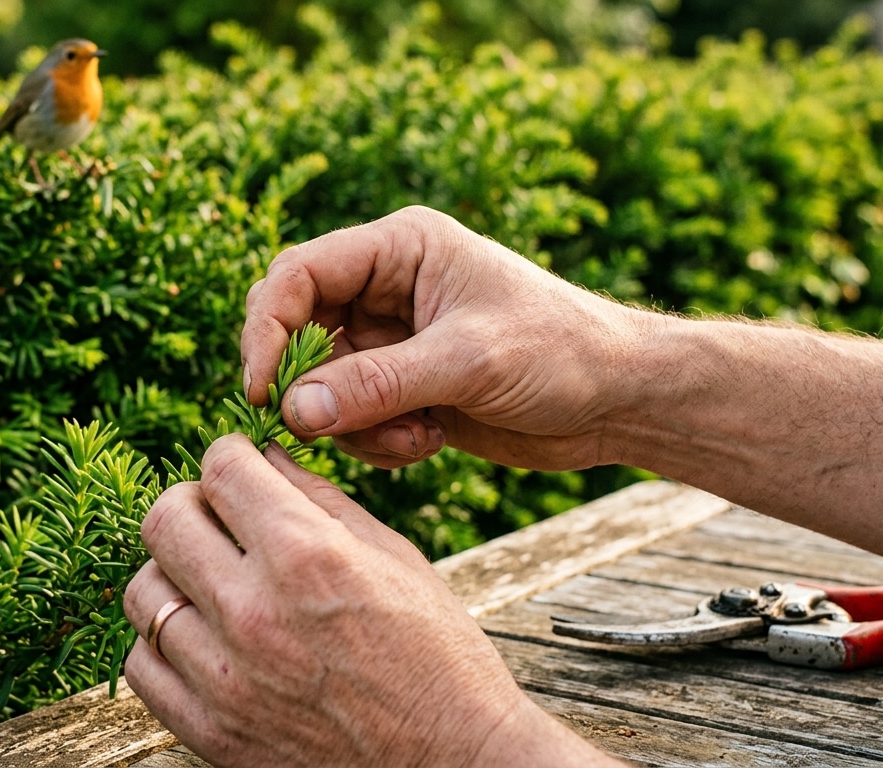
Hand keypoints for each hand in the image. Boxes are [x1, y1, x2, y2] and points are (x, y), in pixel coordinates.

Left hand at [123, 434, 611, 766]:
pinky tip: (204, 639)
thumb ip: (321, 499)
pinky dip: (163, 645)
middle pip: (164, 520)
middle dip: (191, 505)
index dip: (229, 456)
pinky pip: (141, 667)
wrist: (455, 763)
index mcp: (307, 554)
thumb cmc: (438, 656)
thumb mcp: (395, 558)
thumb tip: (266, 455)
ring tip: (213, 584)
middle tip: (220, 519)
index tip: (239, 468)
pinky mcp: (212, 732)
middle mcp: (254, 610)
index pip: (219, 468)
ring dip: (173, 576)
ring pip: (144, 592)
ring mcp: (226, 676)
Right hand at [241, 206, 655, 469]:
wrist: (619, 400)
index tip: (262, 390)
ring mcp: (392, 339)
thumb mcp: (469, 363)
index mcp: (401, 248)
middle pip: (297, 329)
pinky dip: (375, 440)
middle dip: (308, 384)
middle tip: (323, 428)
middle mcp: (386, 287)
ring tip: (413, 436)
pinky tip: (427, 442)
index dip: (267, 329)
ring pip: (319, 382)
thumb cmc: (562, 353)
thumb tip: (293, 410)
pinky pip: (350, 416)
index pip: (298, 274)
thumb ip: (378, 384)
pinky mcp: (402, 386)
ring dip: (351, 423)